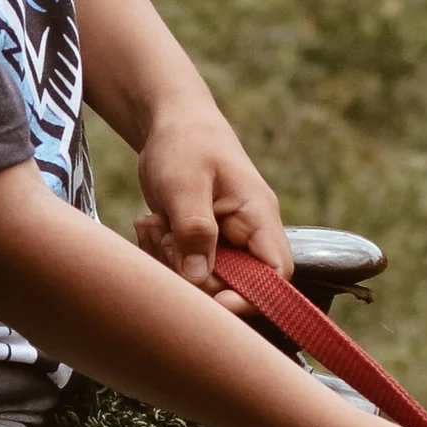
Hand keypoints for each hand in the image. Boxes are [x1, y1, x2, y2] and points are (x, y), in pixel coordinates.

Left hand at [134, 99, 290, 294]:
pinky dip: (162, 255)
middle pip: (233, 285)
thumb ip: (195, 230)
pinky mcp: (200, 244)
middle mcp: (247, 234)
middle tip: (164, 238)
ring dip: (170, 262)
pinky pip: (184, 268)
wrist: (172, 124)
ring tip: (154, 225)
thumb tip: (199, 279)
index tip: (213, 301)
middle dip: (192, 274)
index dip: (252, 298)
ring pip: (203, 280)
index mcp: (258, 216)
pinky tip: (150, 226)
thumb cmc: (185, 143)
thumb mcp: (184, 183)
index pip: (276, 274)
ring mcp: (224, 241)